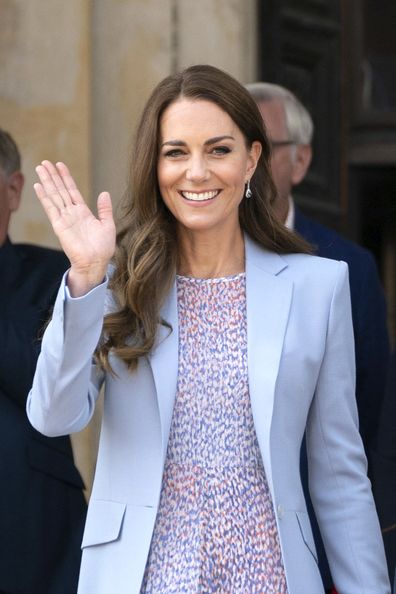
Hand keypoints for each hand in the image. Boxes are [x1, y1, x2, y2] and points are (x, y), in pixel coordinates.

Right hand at [34, 161, 115, 295]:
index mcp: (83, 212)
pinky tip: (38, 186)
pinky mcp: (59, 226)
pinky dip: (44, 197)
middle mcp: (72, 213)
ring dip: (47, 181)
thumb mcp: (108, 225)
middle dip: (53, 176)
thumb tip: (104, 193)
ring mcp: (64, 218)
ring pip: (54, 195)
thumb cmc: (103, 248)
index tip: (60, 165)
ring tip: (40, 168)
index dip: (66, 178)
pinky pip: (50, 208)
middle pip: (60, 190)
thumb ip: (105, 209)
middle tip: (45, 162)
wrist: (96, 263)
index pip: (72, 190)